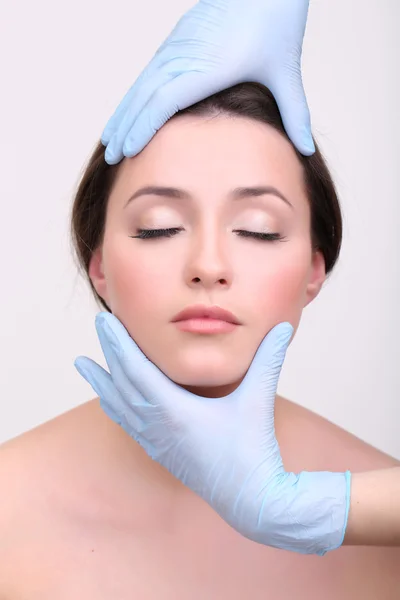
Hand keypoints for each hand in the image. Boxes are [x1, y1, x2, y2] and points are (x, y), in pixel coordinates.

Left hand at [74, 312, 349, 554]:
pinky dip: (115, 407)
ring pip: (120, 407)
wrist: (251, 500)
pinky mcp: (162, 454)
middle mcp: (158, 427)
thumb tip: (284, 326)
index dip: (119, 343)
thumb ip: (269, 359)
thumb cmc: (253, 450)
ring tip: (83, 365)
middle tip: (99, 325)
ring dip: (103, 382)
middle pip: (123, 384)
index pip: (137, 369)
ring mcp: (157, 443)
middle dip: (110, 352)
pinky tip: (110, 402)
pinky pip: (129, 426)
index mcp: (175, 411)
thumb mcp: (258, 399)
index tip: (105, 321)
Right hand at [102, 0, 314, 164]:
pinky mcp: (177, 42)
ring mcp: (178, 47)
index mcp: (208, 67)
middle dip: (125, 127)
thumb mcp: (287, 73)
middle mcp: (186, 56)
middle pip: (145, 95)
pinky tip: (126, 111)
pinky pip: (148, 73)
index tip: (127, 149)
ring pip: (141, 84)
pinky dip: (133, 95)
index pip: (165, 100)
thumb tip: (308, 149)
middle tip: (110, 156)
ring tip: (110, 139)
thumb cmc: (275, 25)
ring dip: (124, 112)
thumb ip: (296, 114)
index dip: (144, 126)